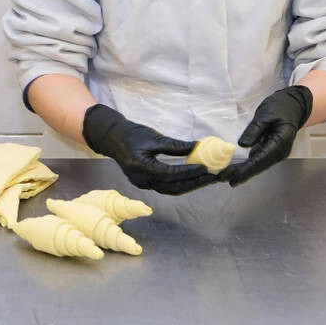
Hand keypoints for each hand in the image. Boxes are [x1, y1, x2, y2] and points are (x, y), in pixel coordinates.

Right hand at [81, 105, 215, 194]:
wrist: (113, 139)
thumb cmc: (131, 134)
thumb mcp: (153, 136)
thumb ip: (174, 145)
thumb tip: (197, 147)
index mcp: (140, 166)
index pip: (169, 173)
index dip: (188, 172)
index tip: (205, 168)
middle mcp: (141, 180)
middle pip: (173, 187)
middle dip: (195, 183)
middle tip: (213, 176)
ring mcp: (143, 184)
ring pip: (171, 190)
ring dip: (190, 185)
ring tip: (207, 179)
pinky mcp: (146, 184)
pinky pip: (167, 187)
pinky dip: (182, 184)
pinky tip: (194, 178)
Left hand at [218, 86, 312, 186]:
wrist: (294, 106)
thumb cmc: (280, 107)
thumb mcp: (265, 115)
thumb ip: (254, 130)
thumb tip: (242, 144)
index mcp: (280, 142)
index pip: (260, 159)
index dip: (246, 170)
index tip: (233, 177)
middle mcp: (280, 152)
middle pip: (259, 166)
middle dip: (241, 174)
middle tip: (222, 178)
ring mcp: (277, 153)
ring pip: (259, 165)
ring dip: (243, 171)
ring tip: (225, 176)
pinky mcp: (272, 151)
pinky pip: (259, 161)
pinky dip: (247, 165)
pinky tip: (236, 168)